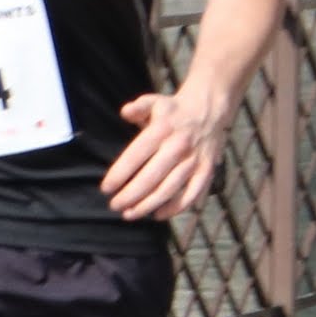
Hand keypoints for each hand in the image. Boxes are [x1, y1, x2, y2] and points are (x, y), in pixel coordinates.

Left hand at [100, 91, 224, 220]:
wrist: (209, 109)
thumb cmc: (173, 110)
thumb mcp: (153, 102)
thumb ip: (137, 107)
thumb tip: (125, 112)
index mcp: (162, 130)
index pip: (136, 156)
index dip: (119, 174)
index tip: (106, 188)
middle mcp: (178, 146)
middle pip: (151, 177)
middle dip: (130, 195)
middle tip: (114, 206)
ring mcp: (194, 160)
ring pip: (169, 189)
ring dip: (148, 205)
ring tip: (129, 214)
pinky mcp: (207, 170)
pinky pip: (192, 194)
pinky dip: (176, 208)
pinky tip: (159, 215)